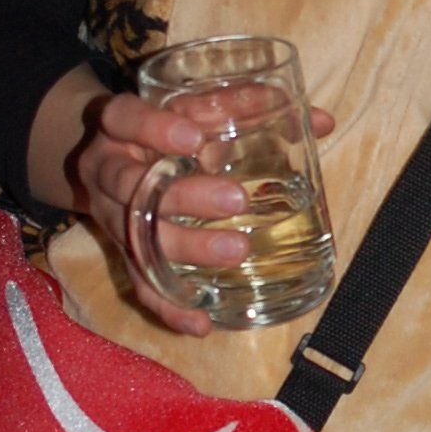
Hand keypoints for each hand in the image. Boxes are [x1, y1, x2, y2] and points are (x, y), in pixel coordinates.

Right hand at [69, 88, 334, 341]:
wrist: (110, 163)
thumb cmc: (166, 132)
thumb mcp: (193, 111)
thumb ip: (249, 108)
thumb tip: (323, 121)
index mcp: (119, 128)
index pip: (123, 118)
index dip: (152, 128)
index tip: (194, 138)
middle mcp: (106, 173)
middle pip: (130, 185)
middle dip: (182, 196)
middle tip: (236, 201)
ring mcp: (112, 218)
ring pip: (136, 238)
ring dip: (186, 248)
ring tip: (235, 252)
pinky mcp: (124, 256)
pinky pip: (141, 285)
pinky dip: (169, 307)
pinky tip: (201, 323)